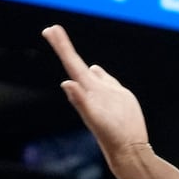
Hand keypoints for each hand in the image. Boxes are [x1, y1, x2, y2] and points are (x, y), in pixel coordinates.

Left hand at [41, 24, 149, 166]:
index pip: (71, 62)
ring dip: (76, 58)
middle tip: (51, 30)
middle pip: (75, 63)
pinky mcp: (116, 98)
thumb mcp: (95, 117)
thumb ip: (81, 100)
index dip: (62, 46)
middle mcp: (91, 90)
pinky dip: (98, 73)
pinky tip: (94, 70)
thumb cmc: (111, 135)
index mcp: (87, 90)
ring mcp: (103, 93)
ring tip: (66, 46)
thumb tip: (67, 83)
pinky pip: (105, 81)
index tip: (50, 30)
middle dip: (63, 46)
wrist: (128, 148)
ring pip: (88, 71)